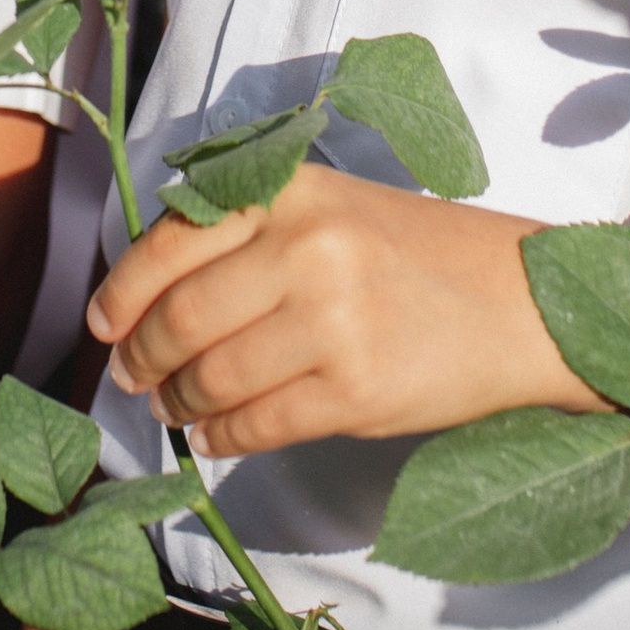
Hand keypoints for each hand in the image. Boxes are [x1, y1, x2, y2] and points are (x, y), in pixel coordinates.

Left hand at [87, 161, 593, 454]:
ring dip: (177, 403)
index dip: (123, 293)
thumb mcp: (332, 207)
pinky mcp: (354, 389)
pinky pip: (254, 424)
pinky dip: (219, 437)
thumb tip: (146, 295)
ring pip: (210, 377)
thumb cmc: (417, 256)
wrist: (524, 304)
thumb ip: (248, 231)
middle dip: (141, 359)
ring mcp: (332, 321)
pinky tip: (214, 435)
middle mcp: (307, 247)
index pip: (171, 242)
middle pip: (181, 318)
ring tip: (173, 408)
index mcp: (292, 192)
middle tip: (133, 377)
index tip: (106, 324)